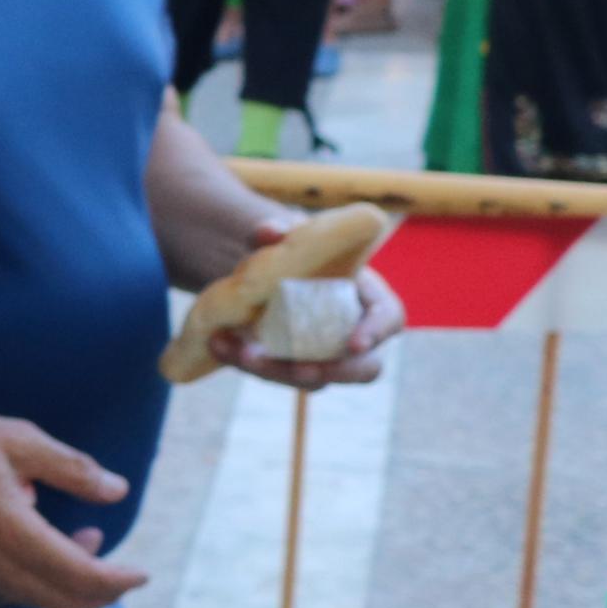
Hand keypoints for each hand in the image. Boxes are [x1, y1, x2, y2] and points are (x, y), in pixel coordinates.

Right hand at [0, 395, 140, 607]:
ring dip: (73, 586)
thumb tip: (117, 490)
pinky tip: (48, 547)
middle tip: (122, 570)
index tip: (141, 572)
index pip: (77, 575)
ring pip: (40, 601)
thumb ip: (73, 468)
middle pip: (63, 601)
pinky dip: (45, 583)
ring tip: (86, 544)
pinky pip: (16, 592)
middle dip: (101, 592)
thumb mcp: (20, 439)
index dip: (116, 580)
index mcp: (10, 529)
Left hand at [211, 248, 405, 391]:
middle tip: (299, 369)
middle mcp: (354, 336)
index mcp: (370, 300)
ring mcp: (323, 356)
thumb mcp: (292, 231)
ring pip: (311, 379)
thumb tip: (268, 231)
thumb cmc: (298, 249)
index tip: (354, 344)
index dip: (376, 332)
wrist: (266, 268)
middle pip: (359, 368)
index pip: (388, 319)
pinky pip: (272, 372)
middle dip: (331, 371)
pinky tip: (218, 342)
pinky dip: (243, 359)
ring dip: (276, 371)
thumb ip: (283, 228)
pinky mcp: (289, 365)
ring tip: (238, 351)